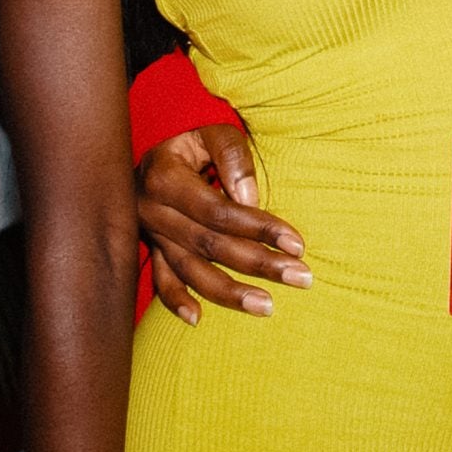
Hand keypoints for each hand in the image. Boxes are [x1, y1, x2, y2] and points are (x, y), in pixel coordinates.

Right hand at [138, 124, 308, 321]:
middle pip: (210, 244)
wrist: (154, 154)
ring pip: (190, 269)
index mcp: (165, 177)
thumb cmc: (193, 140)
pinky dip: (175, 300)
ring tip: (267, 307)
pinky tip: (196, 319)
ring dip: (228, 293)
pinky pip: (160, 279)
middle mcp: (153, 210)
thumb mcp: (212, 132)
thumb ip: (233, 158)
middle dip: (258, 264)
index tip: (297, 244)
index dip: (258, 228)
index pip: (219, 211)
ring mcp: (150, 234)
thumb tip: (250, 201)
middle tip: (301, 278)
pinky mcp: (151, 249)